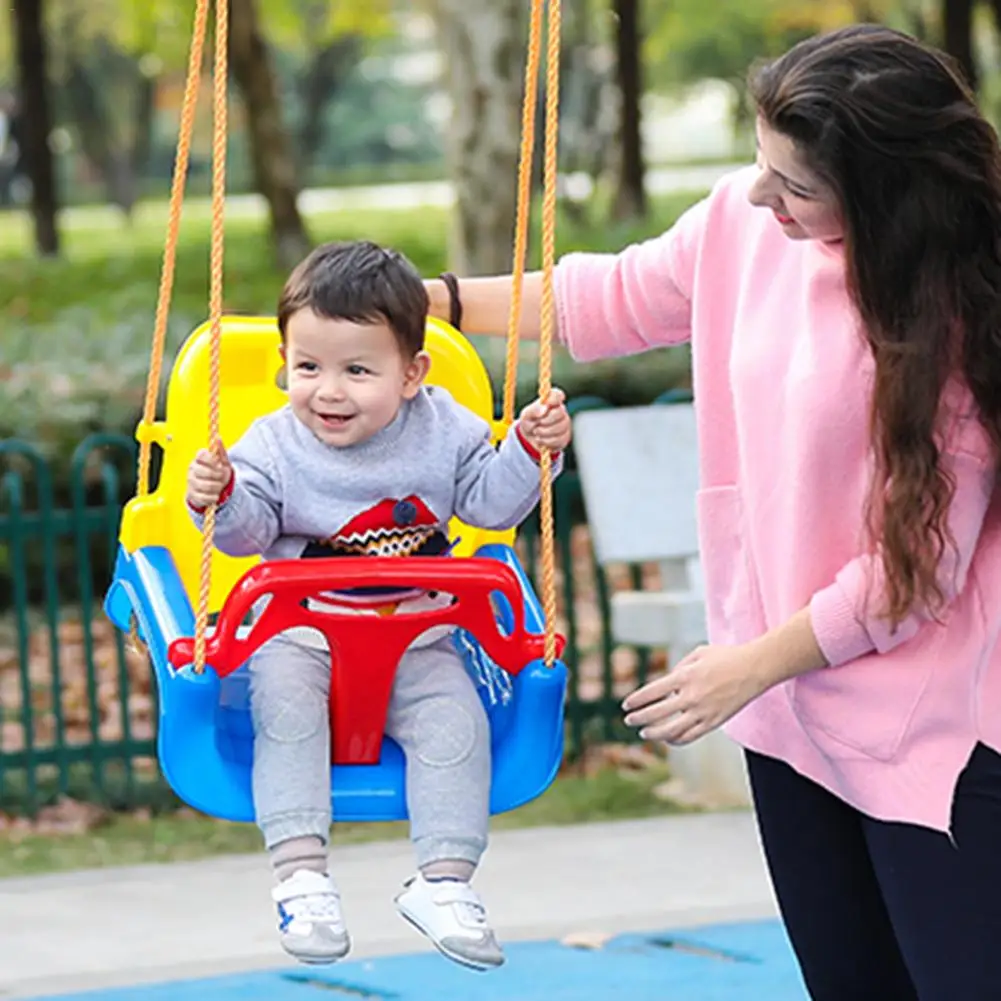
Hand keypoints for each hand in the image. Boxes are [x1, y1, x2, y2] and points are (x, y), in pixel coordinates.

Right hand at [186, 446, 231, 508]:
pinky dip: (213, 498)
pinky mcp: (191, 494)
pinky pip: (204, 497)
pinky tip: (215, 495)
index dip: (212, 460)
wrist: (214, 491)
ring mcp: (191, 482)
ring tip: (219, 487)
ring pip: (205, 485)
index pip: (202, 455)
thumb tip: (218, 438)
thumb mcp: (223, 462)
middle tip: (222, 477)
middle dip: (218, 476)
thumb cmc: (218, 474)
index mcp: (199, 458)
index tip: (219, 464)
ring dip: (217, 487)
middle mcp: (192, 469)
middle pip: (204, 472)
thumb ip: (221, 451)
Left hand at [518, 387, 570, 450]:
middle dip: (546, 420)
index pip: (558, 395)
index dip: (554, 399)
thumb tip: (545, 408)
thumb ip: (534, 409)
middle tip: (537, 424)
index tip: (547, 404)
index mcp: (551, 401)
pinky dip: (547, 441)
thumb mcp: (526, 415)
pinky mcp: (565, 437)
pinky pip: (559, 439)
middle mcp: (561, 410)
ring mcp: (565, 424)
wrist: (530, 438)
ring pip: (560, 427)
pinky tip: (541, 439)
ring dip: (544, 432)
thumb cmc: (530, 421)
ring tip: (536, 432)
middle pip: (560, 413)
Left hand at [621, 641, 776, 744]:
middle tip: (628, 720)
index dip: (636, 700)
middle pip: (657, 713)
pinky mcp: (714, 722)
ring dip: (654, 733)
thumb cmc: (726, 657)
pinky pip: (690, 736)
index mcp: (684, 677)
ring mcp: (703, 711)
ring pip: (671, 730)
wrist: (754, 668)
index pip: (652, 692)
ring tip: (644, 733)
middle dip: (639, 718)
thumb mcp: (698, 653)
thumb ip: (680, 667)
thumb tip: (668, 683)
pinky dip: (676, 740)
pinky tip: (668, 739)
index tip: (625, 705)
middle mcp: (691, 696)